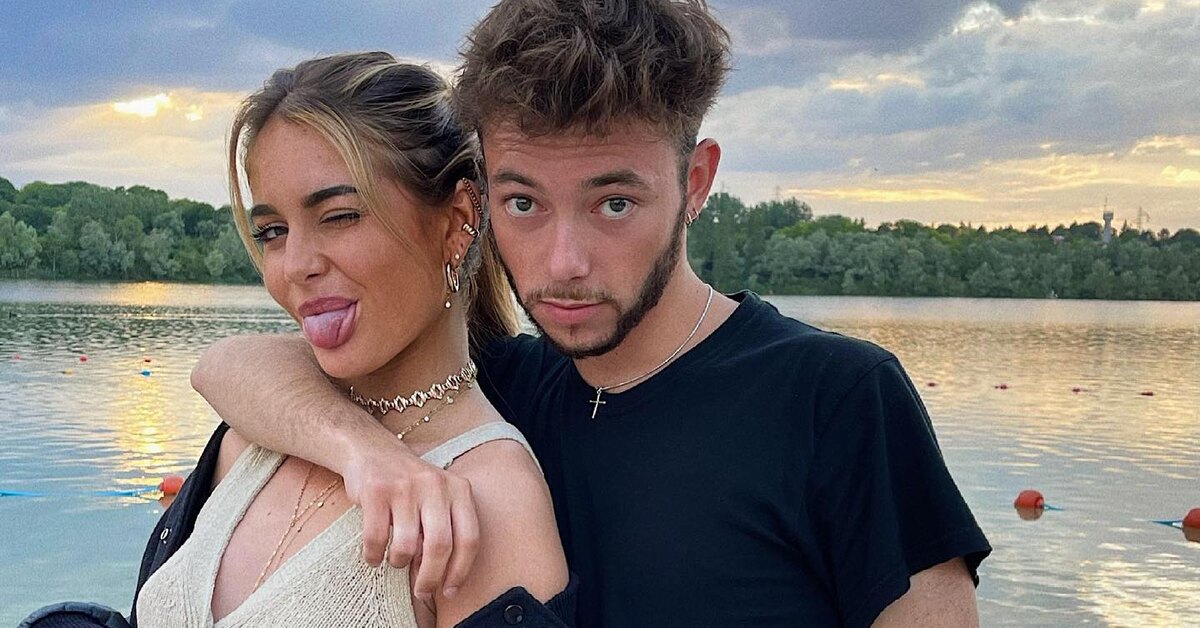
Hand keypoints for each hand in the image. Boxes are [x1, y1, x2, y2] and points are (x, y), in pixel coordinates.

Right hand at [340, 435, 479, 601]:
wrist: (372, 450)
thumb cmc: (410, 485)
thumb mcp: (438, 498)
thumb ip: (446, 529)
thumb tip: (442, 577)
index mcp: (458, 489)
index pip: (469, 538)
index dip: (461, 570)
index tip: (450, 591)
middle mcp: (436, 485)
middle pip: (440, 546)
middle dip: (430, 577)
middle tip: (422, 591)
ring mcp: (405, 487)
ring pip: (407, 545)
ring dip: (400, 563)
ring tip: (396, 561)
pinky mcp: (376, 490)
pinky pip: (376, 537)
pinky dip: (374, 555)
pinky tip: (374, 556)